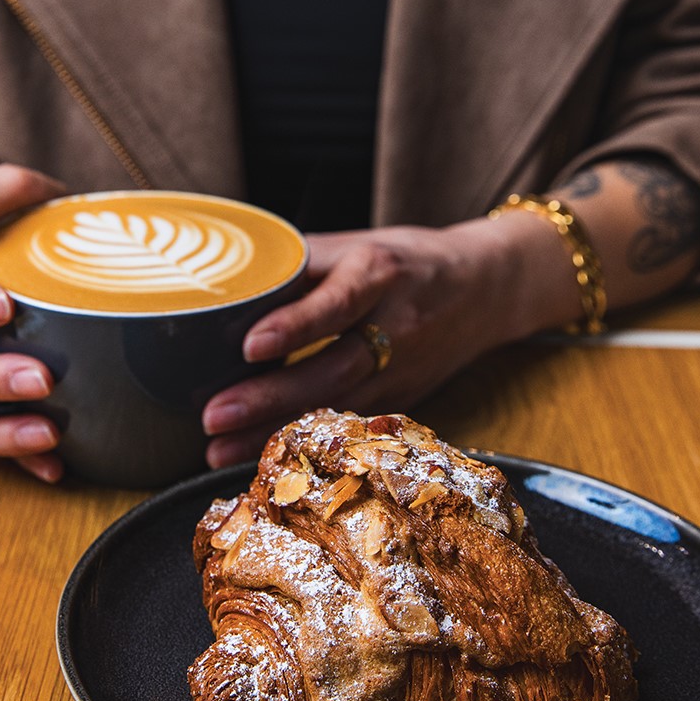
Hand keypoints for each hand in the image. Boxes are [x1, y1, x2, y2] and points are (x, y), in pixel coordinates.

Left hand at [200, 216, 542, 468]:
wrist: (487, 288)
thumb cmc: (406, 259)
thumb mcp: (358, 245)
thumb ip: (300, 263)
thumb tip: (227, 281)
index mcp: (380, 274)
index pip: (336, 303)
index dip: (295, 325)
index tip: (250, 345)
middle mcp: (394, 326)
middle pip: (331, 369)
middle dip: (269, 397)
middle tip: (212, 416)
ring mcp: (400, 370)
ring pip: (334, 406)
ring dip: (274, 431)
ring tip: (217, 449)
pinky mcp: (401, 400)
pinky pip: (347, 423)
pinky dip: (303, 441)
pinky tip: (261, 455)